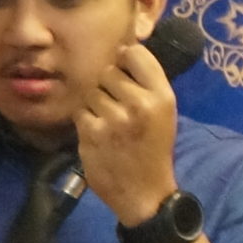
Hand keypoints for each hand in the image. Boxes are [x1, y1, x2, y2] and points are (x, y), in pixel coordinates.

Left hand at [75, 42, 180, 229]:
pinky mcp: (90, 133)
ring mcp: (113, 119)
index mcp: (162, 96)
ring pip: (90, 91)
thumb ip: (147, 84)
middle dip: (107, 84)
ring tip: (106, 119)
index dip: (126, 59)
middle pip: (108, 71)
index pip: (136, 54)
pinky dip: (84, 119)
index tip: (125, 70)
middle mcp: (139, 103)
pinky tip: (97, 132)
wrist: (143, 191)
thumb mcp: (164, 113)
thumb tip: (122, 51)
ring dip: (94, 102)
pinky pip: (79, 111)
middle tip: (116, 102)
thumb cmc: (154, 148)